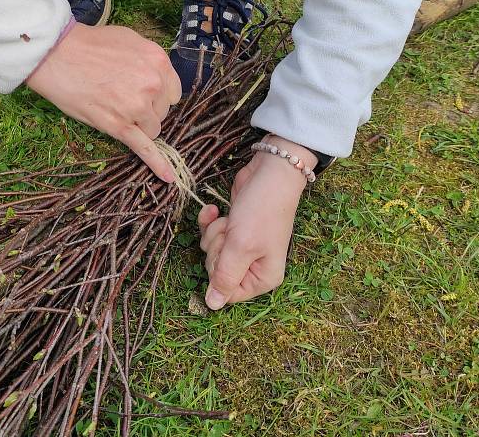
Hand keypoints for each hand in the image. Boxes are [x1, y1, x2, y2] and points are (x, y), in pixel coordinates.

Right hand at [26, 22, 182, 181]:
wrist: (58, 55)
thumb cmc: (89, 46)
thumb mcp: (130, 40)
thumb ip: (149, 61)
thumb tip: (156, 77)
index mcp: (158, 62)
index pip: (172, 93)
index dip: (158, 96)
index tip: (143, 95)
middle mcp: (153, 84)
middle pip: (162, 112)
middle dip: (146, 110)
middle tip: (120, 98)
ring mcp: (137, 107)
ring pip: (152, 130)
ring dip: (138, 126)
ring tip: (114, 110)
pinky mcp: (120, 126)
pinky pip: (144, 149)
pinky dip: (158, 164)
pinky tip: (168, 178)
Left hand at [198, 136, 316, 308]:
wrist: (269, 172)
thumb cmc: (261, 210)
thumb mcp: (241, 247)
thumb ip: (224, 277)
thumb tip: (212, 306)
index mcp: (262, 278)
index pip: (227, 294)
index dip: (217, 275)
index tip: (223, 255)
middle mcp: (254, 266)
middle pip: (215, 271)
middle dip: (216, 248)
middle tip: (230, 233)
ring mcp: (243, 246)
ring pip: (210, 250)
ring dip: (214, 232)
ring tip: (229, 220)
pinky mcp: (233, 228)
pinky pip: (210, 233)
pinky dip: (210, 221)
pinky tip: (214, 209)